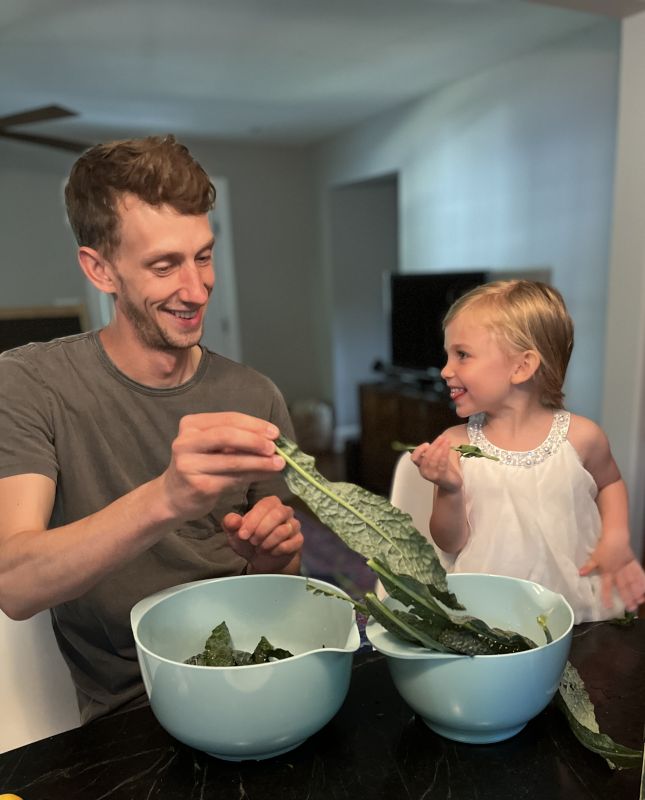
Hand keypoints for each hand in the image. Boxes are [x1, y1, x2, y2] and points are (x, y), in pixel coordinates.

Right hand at [160, 412, 285, 521]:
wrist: (174, 496)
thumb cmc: (200, 466)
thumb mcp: (212, 446)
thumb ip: (236, 440)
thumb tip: (273, 439)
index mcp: (191, 424)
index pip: (228, 419)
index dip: (254, 424)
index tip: (275, 432)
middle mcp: (186, 442)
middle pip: (227, 436)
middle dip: (255, 441)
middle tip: (275, 448)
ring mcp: (189, 465)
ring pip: (233, 461)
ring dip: (260, 462)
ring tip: (279, 464)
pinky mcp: (199, 486)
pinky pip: (233, 479)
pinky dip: (254, 476)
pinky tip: (267, 475)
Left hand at [223, 496, 302, 573]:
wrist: (261, 559)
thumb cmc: (248, 540)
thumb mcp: (235, 533)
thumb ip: (230, 523)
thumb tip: (234, 520)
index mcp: (270, 503)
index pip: (265, 505)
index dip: (253, 520)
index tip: (242, 535)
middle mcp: (285, 511)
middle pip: (278, 514)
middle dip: (262, 530)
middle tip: (252, 541)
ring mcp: (294, 525)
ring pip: (284, 530)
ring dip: (268, 542)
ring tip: (260, 548)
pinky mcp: (299, 540)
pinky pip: (292, 543)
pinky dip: (278, 550)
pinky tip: (271, 552)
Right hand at [411, 435, 462, 492]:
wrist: (451, 484)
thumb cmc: (444, 470)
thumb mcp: (437, 459)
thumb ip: (434, 451)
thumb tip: (438, 440)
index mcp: (421, 466)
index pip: (414, 458)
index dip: (419, 450)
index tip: (427, 443)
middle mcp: (424, 471)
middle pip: (426, 456)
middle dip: (435, 445)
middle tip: (442, 438)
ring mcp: (432, 475)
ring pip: (433, 459)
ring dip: (441, 448)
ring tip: (447, 441)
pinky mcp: (440, 477)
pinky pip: (442, 463)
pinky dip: (445, 453)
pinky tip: (448, 447)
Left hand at [579, 539, 644, 611]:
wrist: (615, 537)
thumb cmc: (603, 547)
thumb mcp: (594, 557)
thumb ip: (588, 567)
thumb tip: (579, 574)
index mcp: (608, 571)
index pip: (607, 586)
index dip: (607, 596)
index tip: (608, 606)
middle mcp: (618, 571)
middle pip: (623, 586)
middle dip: (627, 598)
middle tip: (631, 609)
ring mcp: (627, 568)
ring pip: (633, 582)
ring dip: (637, 592)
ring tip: (640, 602)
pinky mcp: (633, 563)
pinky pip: (639, 574)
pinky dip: (643, 581)